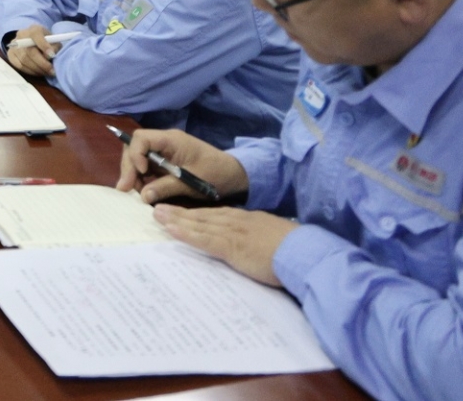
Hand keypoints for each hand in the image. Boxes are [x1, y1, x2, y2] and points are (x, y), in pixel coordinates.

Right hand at [6, 25, 59, 77]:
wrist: (33, 41)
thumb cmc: (46, 41)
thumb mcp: (54, 41)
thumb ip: (54, 46)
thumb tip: (50, 56)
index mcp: (33, 29)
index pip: (35, 34)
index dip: (43, 44)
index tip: (52, 55)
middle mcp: (21, 35)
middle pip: (29, 50)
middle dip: (42, 63)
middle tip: (51, 71)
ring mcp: (14, 45)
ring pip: (24, 60)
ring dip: (37, 69)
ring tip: (47, 73)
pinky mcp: (10, 54)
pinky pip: (19, 66)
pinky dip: (30, 71)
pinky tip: (38, 72)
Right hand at [115, 128, 248, 204]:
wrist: (233, 175)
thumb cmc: (216, 173)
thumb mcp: (191, 182)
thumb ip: (166, 187)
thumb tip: (143, 196)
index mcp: (172, 140)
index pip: (142, 138)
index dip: (135, 155)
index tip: (141, 174)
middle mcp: (164, 142)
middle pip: (135, 147)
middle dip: (129, 167)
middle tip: (126, 188)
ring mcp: (163, 152)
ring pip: (137, 157)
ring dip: (134, 174)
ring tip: (137, 193)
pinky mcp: (164, 162)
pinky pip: (146, 166)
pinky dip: (142, 179)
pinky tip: (144, 191)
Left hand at [155, 205, 296, 287]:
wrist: (306, 254)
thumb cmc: (294, 251)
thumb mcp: (273, 238)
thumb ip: (258, 238)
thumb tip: (251, 244)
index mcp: (247, 219)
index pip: (216, 214)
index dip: (196, 213)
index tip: (180, 211)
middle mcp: (236, 221)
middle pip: (202, 215)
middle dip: (179, 212)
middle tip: (157, 208)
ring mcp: (233, 232)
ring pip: (198, 224)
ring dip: (176, 219)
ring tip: (156, 215)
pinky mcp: (232, 246)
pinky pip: (204, 239)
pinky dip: (186, 233)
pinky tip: (170, 230)